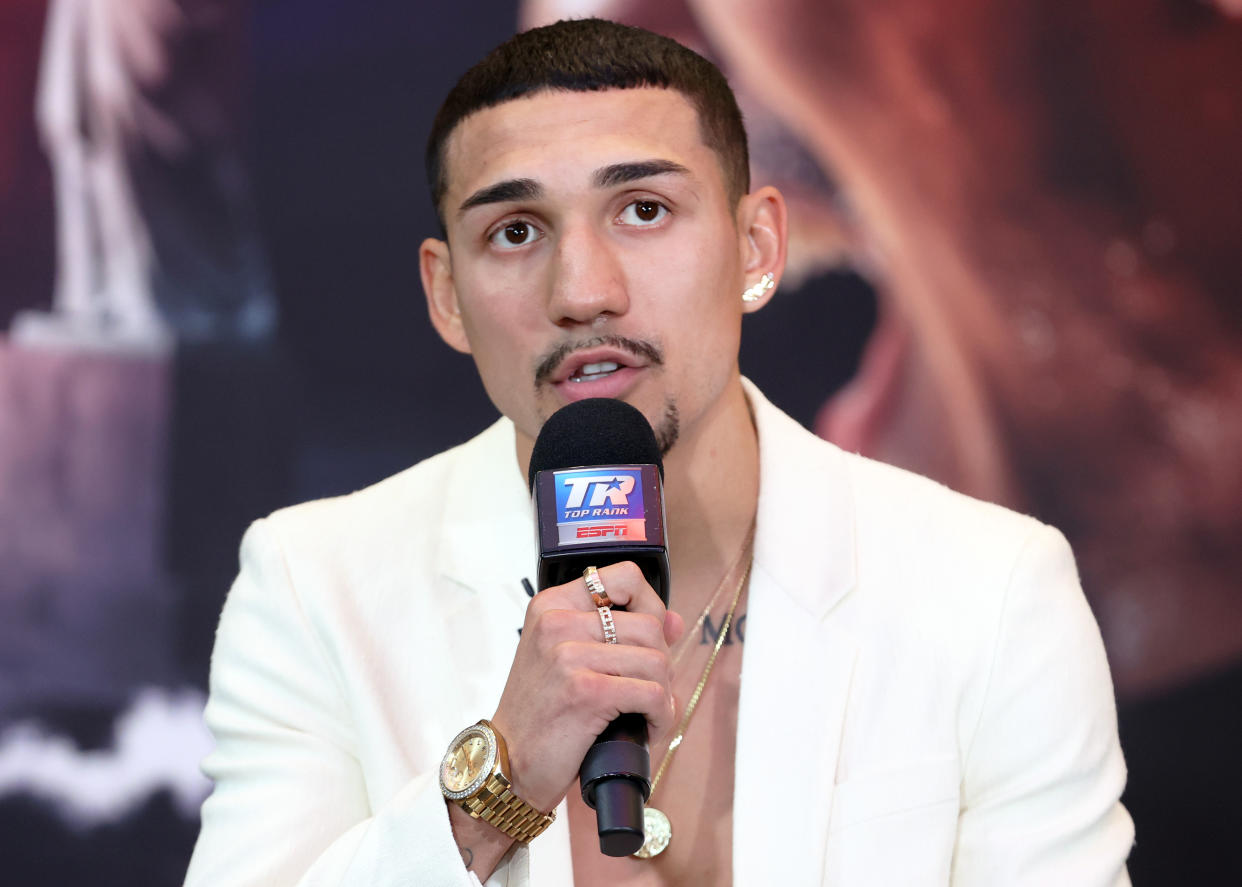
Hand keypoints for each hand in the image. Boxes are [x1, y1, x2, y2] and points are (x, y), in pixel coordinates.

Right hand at [490, 562, 684, 812]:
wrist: (508, 764)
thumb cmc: (540, 713)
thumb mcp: (569, 660)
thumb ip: (620, 633)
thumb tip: (676, 621)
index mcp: (552, 605)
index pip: (626, 577)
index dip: (651, 605)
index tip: (650, 637)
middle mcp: (557, 622)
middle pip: (650, 624)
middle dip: (660, 663)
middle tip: (645, 690)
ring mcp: (569, 655)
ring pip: (656, 660)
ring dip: (663, 693)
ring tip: (646, 712)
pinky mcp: (586, 691)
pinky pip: (652, 694)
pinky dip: (661, 715)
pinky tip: (647, 727)